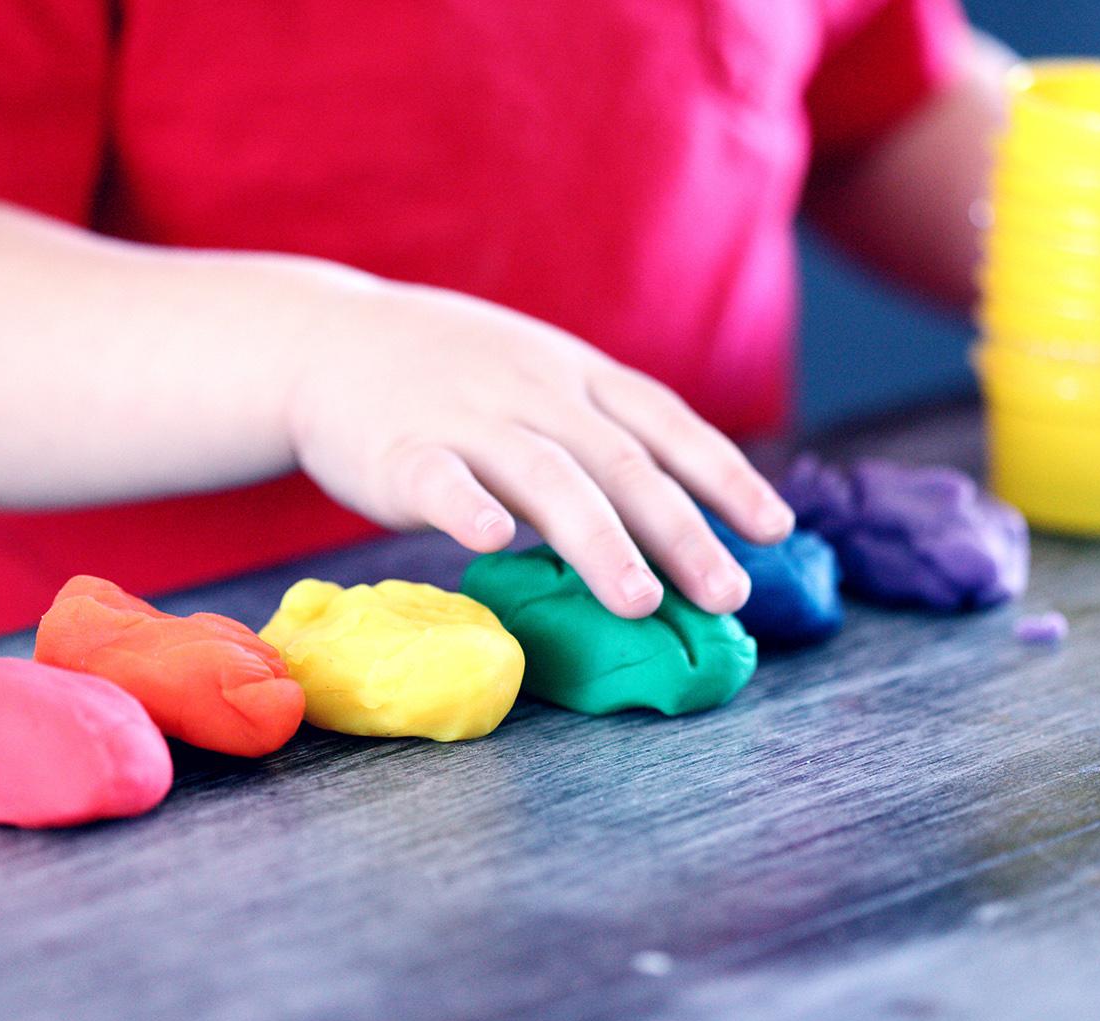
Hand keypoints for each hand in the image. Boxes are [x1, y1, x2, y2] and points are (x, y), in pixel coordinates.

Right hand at [285, 278, 793, 617]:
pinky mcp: (398, 449)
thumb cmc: (447, 374)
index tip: (775, 529)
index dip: (724, 475)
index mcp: (574, 375)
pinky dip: (468, 507)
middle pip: (621, 462)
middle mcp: (533, 391)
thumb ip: (596, 432)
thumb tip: (681, 513)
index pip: (665, 422)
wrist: (324, 340)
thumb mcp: (536, 376)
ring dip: (599, 540)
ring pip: (546, 476)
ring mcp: (466, 416)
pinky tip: (495, 541)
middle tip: (727, 595)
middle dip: (682, 530)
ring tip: (640, 601)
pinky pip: (438, 478)